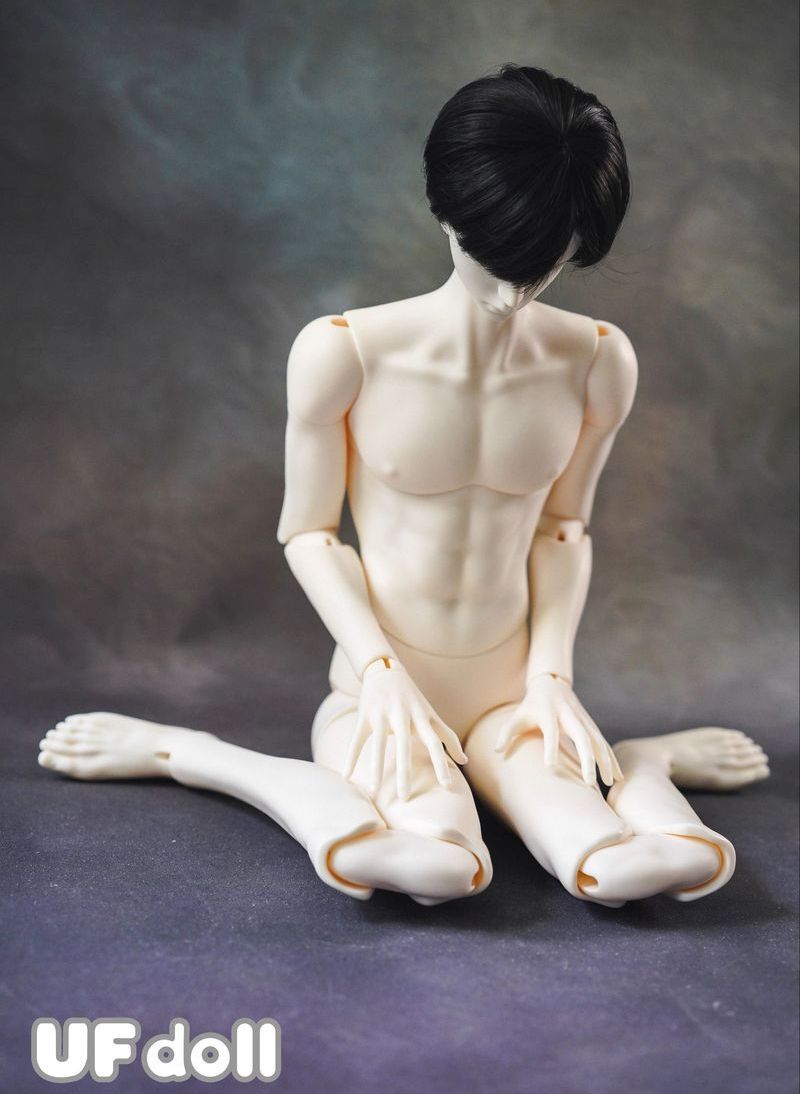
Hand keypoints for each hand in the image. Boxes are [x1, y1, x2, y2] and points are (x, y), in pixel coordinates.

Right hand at [343, 659, 467, 799]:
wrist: (386, 670)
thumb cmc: (412, 699)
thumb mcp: (431, 715)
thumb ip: (448, 738)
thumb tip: (465, 762)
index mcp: (421, 717)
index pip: (434, 742)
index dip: (441, 763)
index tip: (447, 786)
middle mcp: (402, 715)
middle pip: (404, 745)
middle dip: (404, 771)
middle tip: (405, 797)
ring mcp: (382, 714)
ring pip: (378, 744)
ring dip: (375, 768)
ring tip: (374, 790)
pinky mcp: (365, 715)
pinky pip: (357, 739)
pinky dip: (351, 757)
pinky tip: (346, 776)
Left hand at [494, 674, 622, 786]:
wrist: (551, 684)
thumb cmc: (531, 706)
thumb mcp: (517, 716)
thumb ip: (507, 732)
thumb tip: (496, 751)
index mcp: (548, 713)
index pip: (550, 731)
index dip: (550, 747)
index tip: (549, 766)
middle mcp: (568, 715)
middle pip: (582, 737)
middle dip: (587, 760)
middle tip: (588, 783)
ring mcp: (582, 719)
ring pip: (597, 740)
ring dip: (605, 761)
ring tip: (609, 783)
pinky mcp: (590, 724)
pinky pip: (603, 743)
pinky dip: (611, 758)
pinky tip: (617, 776)